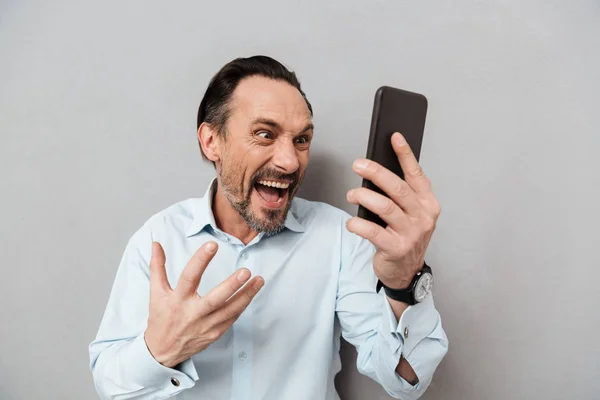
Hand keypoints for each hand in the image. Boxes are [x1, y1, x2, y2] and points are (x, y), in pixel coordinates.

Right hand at [144, 241, 263, 367]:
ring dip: (246, 295)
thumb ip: (157, 267)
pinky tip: (252, 292)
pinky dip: (243, 305)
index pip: (189, 277)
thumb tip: (156, 244)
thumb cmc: (161, 318)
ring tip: (259, 280)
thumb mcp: (156, 292)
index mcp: (177, 300)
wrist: (162, 351)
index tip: (212, 245)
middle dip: (232, 285)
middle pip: (215, 299)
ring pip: (229, 310)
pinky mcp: (215, 334)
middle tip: (246, 272)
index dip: (200, 261)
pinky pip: (232, 318)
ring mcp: (205, 325)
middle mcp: (192, 313)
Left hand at [346, 132, 440, 288]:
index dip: (405, 155)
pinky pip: (373, 232)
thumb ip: (399, 195)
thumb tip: (375, 171)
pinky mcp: (396, 249)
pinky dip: (358, 224)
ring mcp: (411, 233)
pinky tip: (351, 222)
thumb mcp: (409, 214)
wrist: (406, 272)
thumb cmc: (404, 236)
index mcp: (428, 203)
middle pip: (398, 188)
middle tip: (358, 164)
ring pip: (385, 207)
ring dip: (364, 197)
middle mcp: (423, 217)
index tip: (395, 137)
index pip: (417, 174)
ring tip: (351, 194)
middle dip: (376, 173)